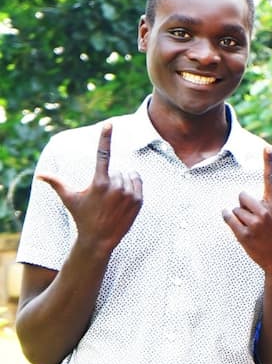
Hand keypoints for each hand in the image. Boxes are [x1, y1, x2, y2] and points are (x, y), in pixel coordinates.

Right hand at [36, 123, 142, 253]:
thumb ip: (57, 184)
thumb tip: (39, 175)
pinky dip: (133, 185)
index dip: (105, 138)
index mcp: (99, 183)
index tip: (108, 124)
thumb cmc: (82, 217)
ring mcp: (129, 194)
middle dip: (111, 179)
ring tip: (114, 198)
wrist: (100, 239)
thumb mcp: (69, 199)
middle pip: (117, 170)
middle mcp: (116, 186)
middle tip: (103, 196)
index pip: (102, 155)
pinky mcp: (139, 200)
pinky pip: (138, 182)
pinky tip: (124, 197)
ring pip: (129, 175)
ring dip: (123, 181)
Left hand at [223, 147, 271, 273]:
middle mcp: (264, 212)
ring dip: (239, 216)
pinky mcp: (242, 234)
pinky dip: (229, 220)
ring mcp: (253, 224)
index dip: (269, 161)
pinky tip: (238, 226)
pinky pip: (228, 218)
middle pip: (242, 196)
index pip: (271, 179)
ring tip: (252, 228)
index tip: (266, 147)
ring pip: (235, 209)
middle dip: (246, 204)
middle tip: (256, 217)